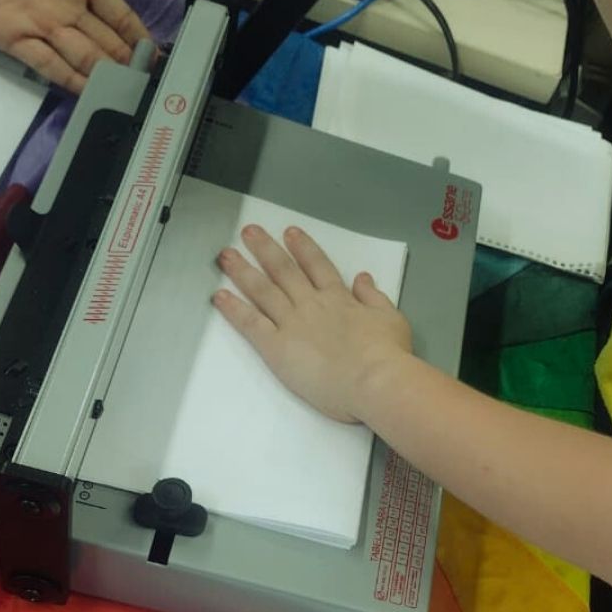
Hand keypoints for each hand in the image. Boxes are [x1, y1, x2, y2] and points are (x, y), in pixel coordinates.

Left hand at [0, 0, 150, 93]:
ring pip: (82, 57)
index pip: (116, 10)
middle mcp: (63, 4)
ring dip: (103, 77)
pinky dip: (69, 80)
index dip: (137, 32)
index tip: (155, 54)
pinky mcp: (11, 37)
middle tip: (147, 87)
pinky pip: (46, 64)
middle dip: (126, 64)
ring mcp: (38, 24)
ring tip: (127, 97)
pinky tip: (89, 94)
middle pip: (105, 42)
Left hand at [215, 226, 412, 423]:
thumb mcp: (392, 319)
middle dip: (264, 249)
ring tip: (226, 255)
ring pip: (262, 290)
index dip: (302, 247)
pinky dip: (234, 308)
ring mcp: (292, 323)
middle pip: (283, 270)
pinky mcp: (276, 347)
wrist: (374, 380)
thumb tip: (363, 277)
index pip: (317, 265)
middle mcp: (312, 304)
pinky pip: (250, 323)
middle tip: (248, 232)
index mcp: (340, 298)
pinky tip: (220, 296)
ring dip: (242, 270)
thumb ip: (374, 297)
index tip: (290, 232)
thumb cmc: (388, 355)